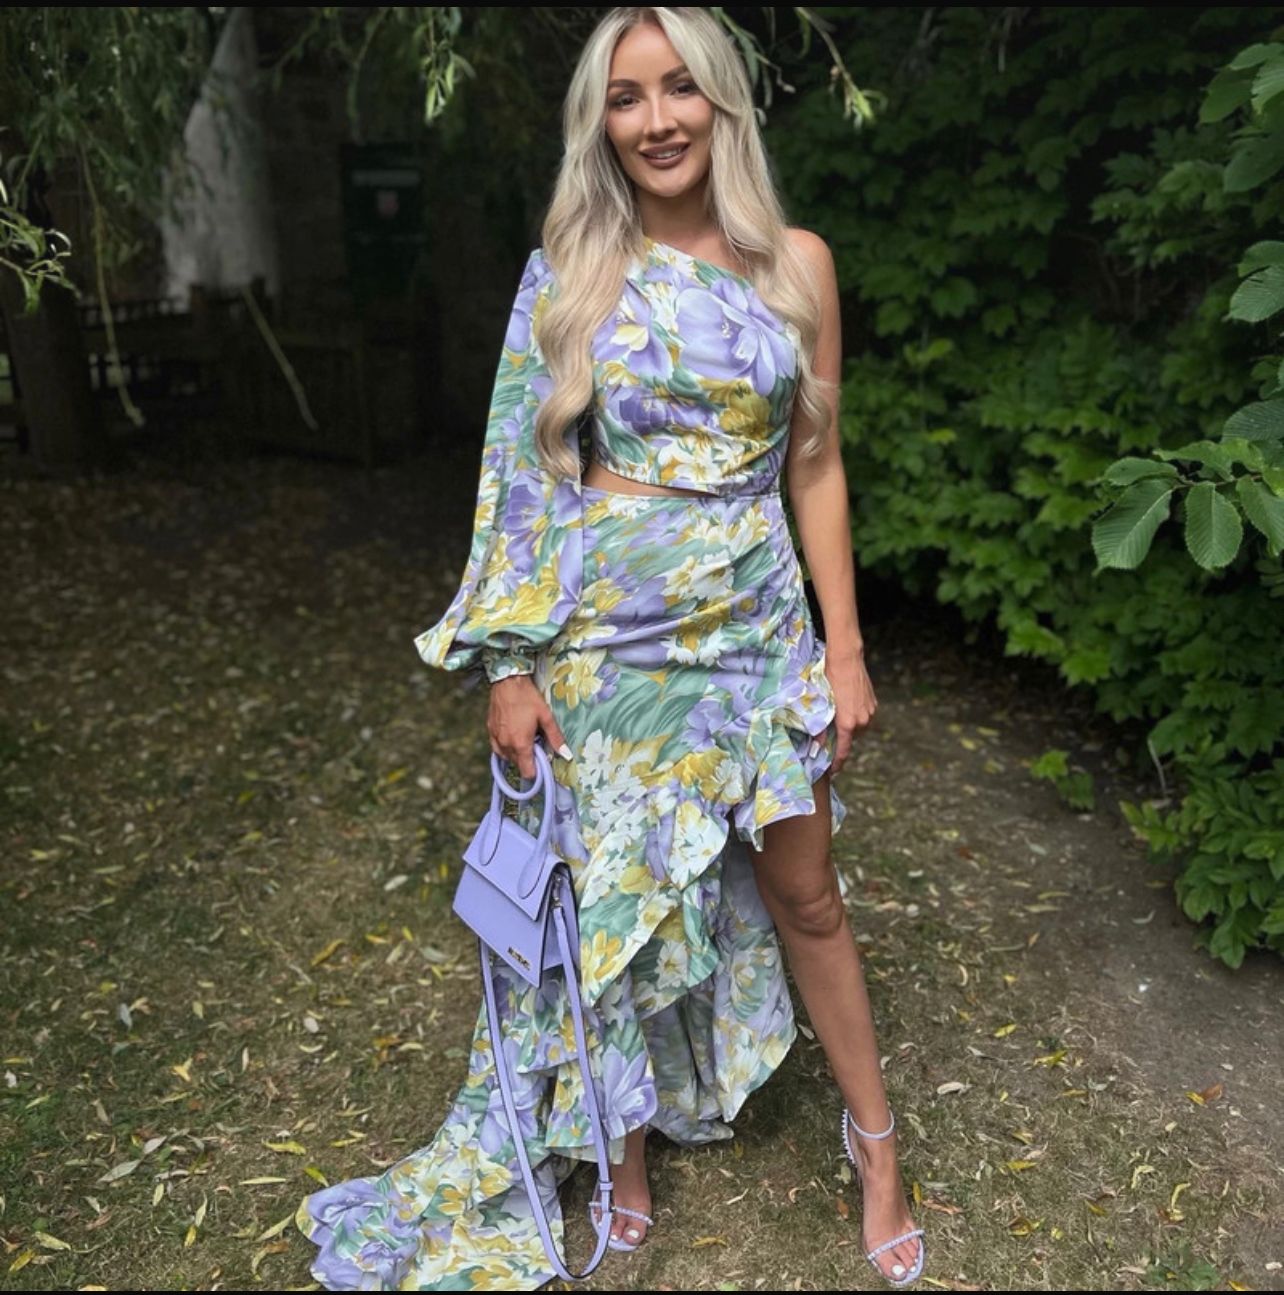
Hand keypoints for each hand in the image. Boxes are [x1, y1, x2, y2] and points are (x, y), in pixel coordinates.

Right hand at [488, 673, 572, 779]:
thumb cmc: (528, 698)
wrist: (507, 681)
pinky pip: (498, 749)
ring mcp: (496, 739)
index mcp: (521, 744)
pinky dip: (506, 748)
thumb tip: (566, 754)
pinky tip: (513, 737)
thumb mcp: (546, 716)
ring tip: (525, 737)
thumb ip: (555, 738)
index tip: (542, 763)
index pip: (527, 772)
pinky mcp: (490, 731)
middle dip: (528, 759)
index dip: (536, 771)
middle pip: (518, 765)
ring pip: (507, 757)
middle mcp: (506, 745)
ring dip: (517, 754)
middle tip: (536, 743)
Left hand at [824, 643, 875, 776]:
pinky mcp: (873, 704)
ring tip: (837, 717)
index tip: (832, 771)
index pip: (843, 750)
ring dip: (848, 728)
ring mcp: (870, 712)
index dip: (837, 763)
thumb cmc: (829, 679)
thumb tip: (815, 744)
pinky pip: (864, 717)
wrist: (846, 659)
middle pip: (850, 739)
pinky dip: (855, 718)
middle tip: (828, 738)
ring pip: (858, 728)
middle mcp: (862, 721)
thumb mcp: (820, 704)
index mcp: (848, 723)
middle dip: (840, 740)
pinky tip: (845, 707)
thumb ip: (819, 726)